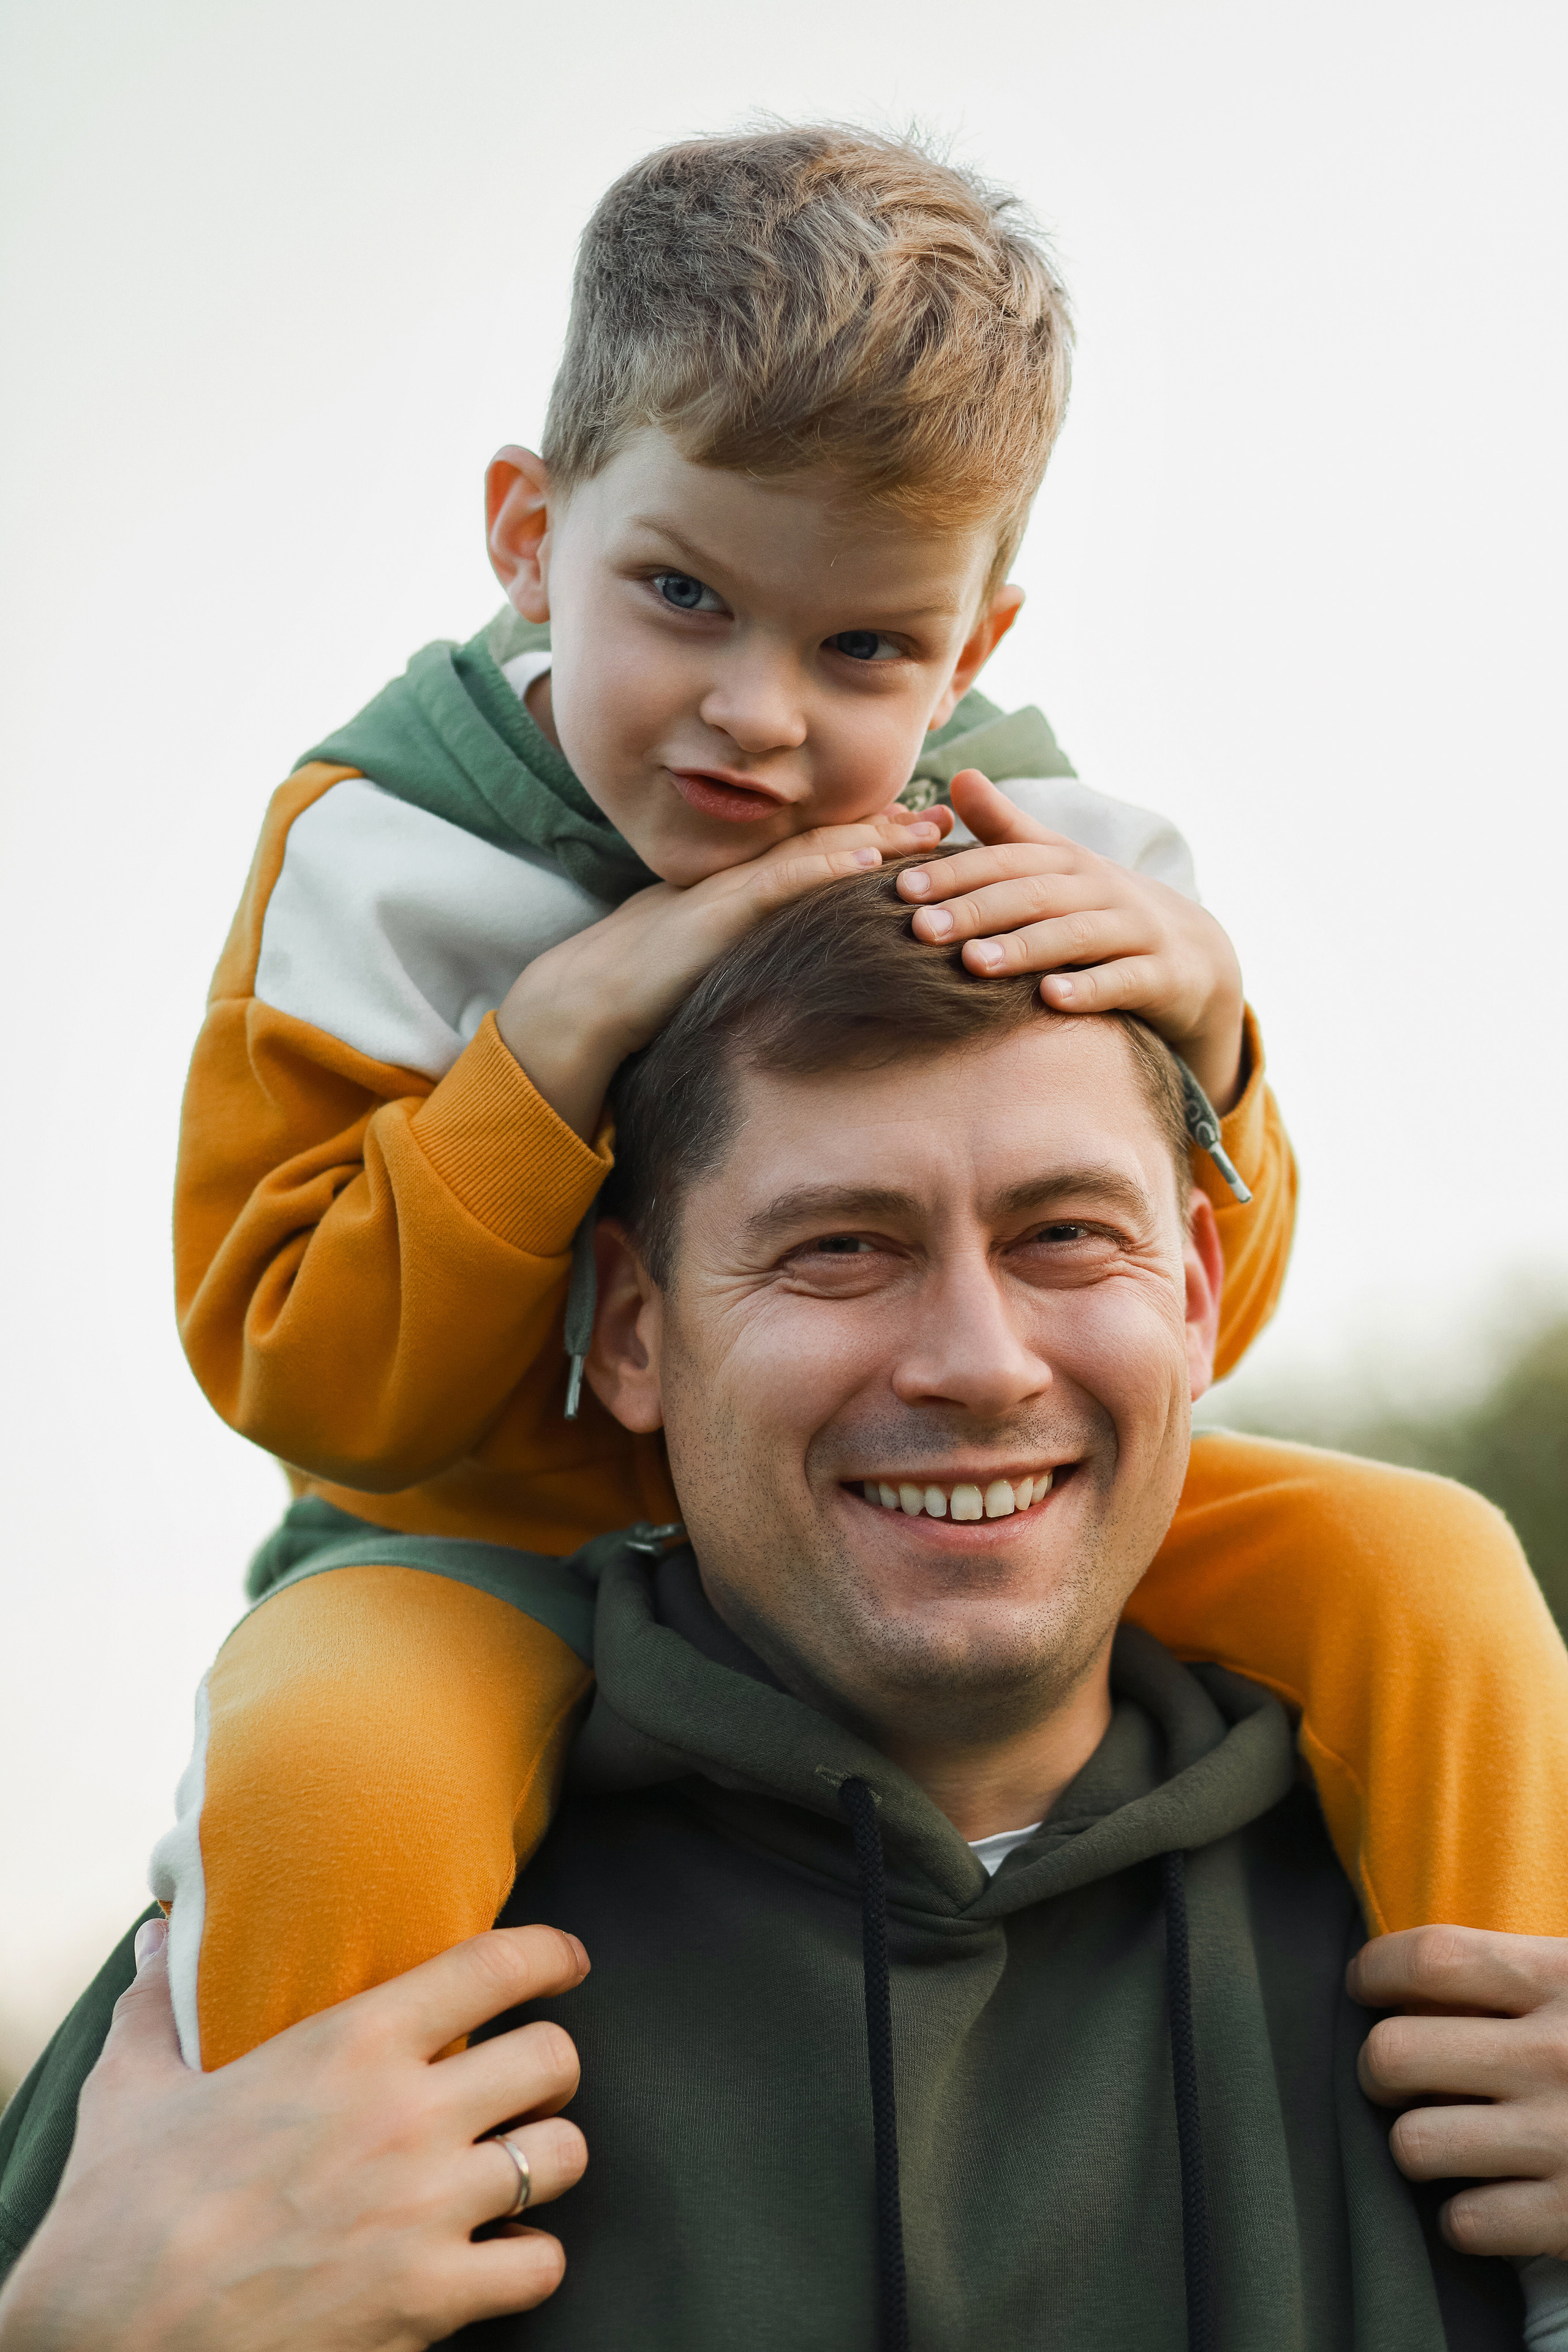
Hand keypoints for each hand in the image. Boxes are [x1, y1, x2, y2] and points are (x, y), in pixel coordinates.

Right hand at [0, 1916, 589, 2351]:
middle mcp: (409, 2116)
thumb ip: (160, 2005)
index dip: (549, 1956)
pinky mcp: (432, 2299)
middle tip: (527, 2080)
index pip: (496, 1966)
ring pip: (563, 2157)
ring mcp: (429, 2210)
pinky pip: (541, 2264)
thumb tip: (154, 1935)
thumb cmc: (120, 2216)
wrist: (110, 2349)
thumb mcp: (133, 2088)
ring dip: (548, 2158)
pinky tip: (499, 2254)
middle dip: (549, 2066)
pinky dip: (530, 2259)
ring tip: (519, 2162)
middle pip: (553, 2059)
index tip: (566, 1962)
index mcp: (352, 2044)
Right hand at [498, 803, 949, 1139]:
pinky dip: (826, 866)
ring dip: (875, 837)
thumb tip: (807, 959)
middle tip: (949, 817)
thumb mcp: (723, 957)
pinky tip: (867, 858)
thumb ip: (761, 945)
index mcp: (750, 888)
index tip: (928, 831)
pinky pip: (781, 882)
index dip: (876, 838)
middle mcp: (746, 878)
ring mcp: (733, 890)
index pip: (822, 853)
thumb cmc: (654, 983)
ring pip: (814, 851)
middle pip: (830, 842)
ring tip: (927, 829)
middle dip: (891, 829)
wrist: (595, 995)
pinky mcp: (720, 912)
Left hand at [894, 770, 1245, 1110]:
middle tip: (921, 929)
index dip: (953, 873)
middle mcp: (1100, 888)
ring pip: (1076, 934)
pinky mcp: (1161, 974)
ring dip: (1025, 948)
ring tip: (975, 964)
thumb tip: (959, 777)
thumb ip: (1007, 828)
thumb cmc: (1102, 909)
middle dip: (976, 909)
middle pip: (1033, 895)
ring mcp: (1135, 930)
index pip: (1005, 861)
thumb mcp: (1059, 867)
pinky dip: (1089, 988)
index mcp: (1067, 863)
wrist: (1194, 955)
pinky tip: (1050, 1000)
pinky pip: (1124, 980)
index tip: (900, 890)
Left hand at [1350, 1925, 1567, 2259]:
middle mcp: (1558, 2056)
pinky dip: (1465, 2217)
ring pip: (1414, 2144)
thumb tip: (1411, 1962)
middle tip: (1398, 2076)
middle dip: (1378, 2068)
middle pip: (1395, 2053)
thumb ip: (1520, 1969)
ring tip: (1444, 2136)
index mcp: (1564, 1981)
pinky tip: (1492, 2197)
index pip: (1429, 1959)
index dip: (1375, 1971)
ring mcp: (1565, 2141)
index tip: (1367, 1987)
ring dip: (1416, 2145)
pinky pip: (1465, 2222)